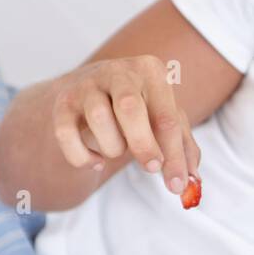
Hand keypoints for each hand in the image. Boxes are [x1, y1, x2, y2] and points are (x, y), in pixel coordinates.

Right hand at [51, 54, 201, 205]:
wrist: (92, 92)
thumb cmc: (139, 109)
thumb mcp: (164, 120)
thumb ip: (183, 149)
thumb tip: (191, 182)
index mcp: (150, 70)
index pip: (166, 117)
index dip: (174, 155)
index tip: (177, 184)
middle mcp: (117, 71)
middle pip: (129, 107)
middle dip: (143, 144)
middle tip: (151, 167)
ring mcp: (86, 84)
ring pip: (98, 119)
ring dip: (112, 147)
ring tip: (118, 149)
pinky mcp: (62, 103)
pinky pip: (66, 134)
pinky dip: (82, 156)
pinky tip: (96, 161)